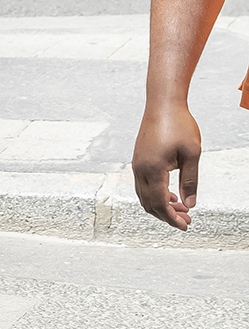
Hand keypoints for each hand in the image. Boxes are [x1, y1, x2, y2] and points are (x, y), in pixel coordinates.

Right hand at [132, 102, 200, 229]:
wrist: (162, 103)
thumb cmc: (178, 124)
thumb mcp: (192, 154)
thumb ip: (190, 181)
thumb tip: (190, 204)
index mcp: (153, 169)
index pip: (160, 203)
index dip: (172, 218)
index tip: (185, 226)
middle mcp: (140, 169)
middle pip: (149, 204)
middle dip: (167, 215)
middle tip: (186, 219)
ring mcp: (137, 165)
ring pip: (144, 196)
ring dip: (161, 206)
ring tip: (181, 207)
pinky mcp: (138, 160)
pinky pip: (143, 185)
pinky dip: (155, 195)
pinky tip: (170, 193)